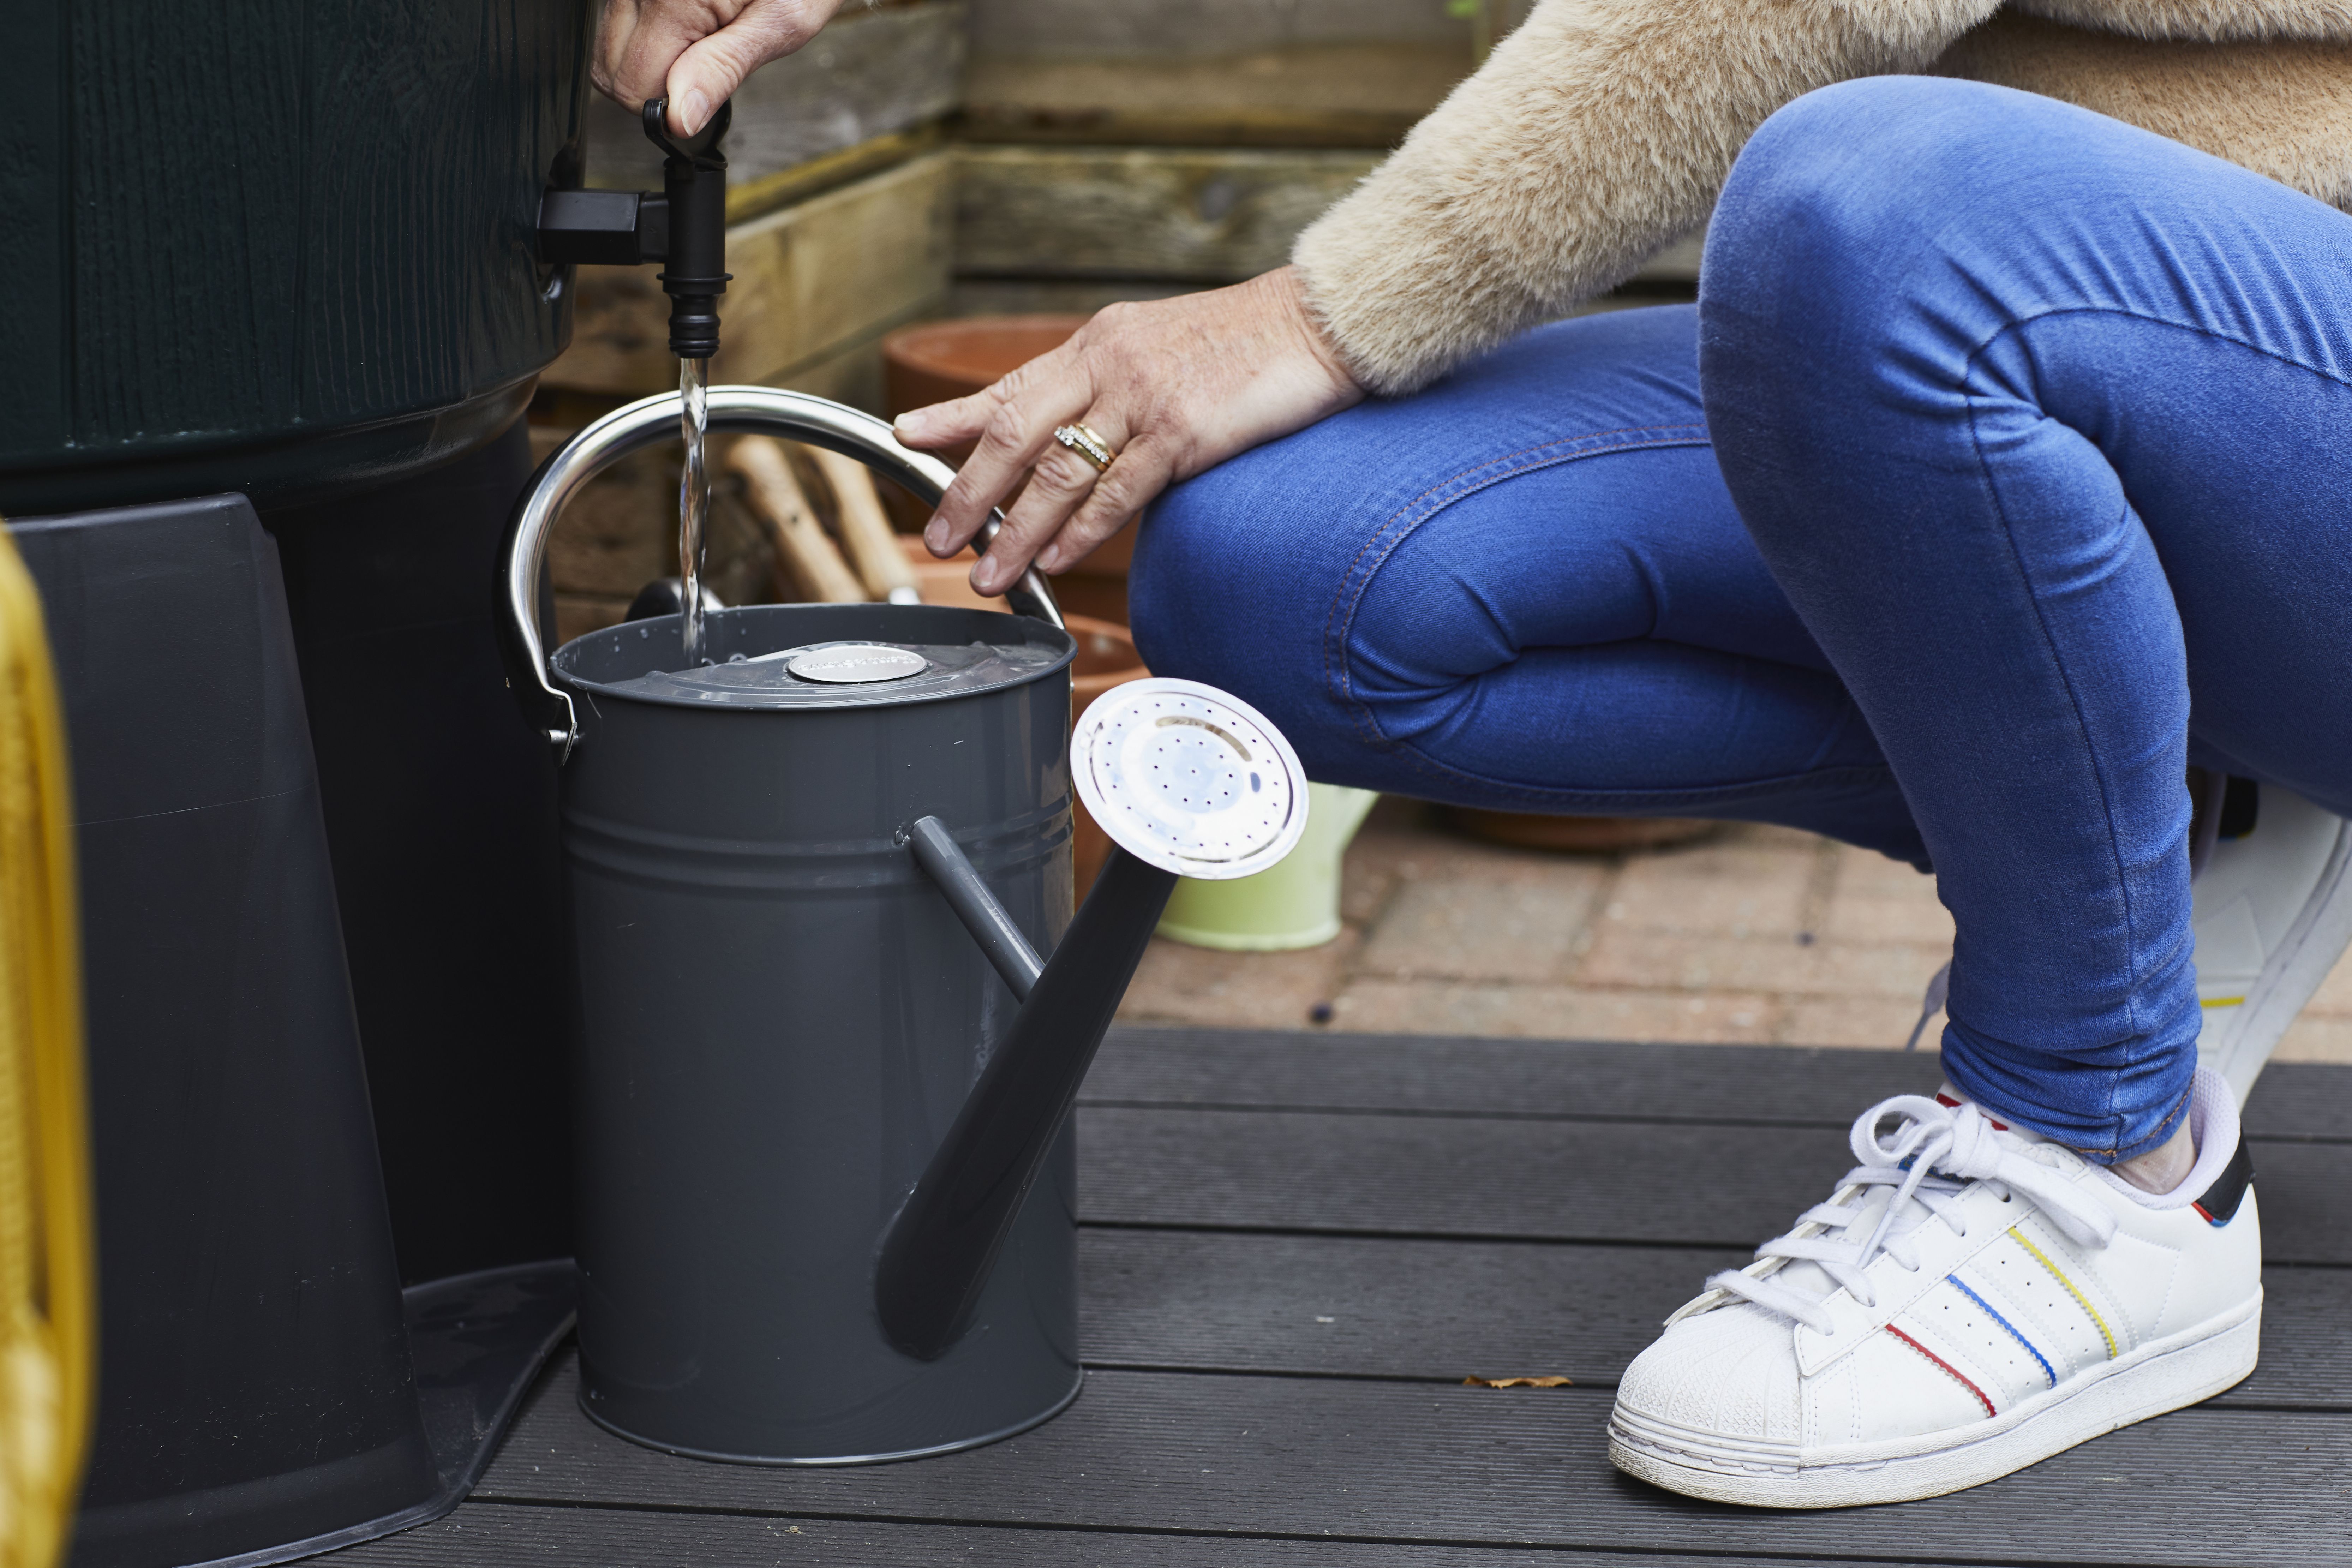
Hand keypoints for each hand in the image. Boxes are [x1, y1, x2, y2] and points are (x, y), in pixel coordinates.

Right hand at [594, 0, 847, 135]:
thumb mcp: (781, 24)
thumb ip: (724, 70)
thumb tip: (680, 117)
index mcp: (673, 0)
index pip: (632, 87)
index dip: (668, 106)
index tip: (703, 93)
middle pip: (613, 70)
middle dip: (655, 82)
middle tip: (705, 62)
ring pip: (610, 45)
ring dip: (649, 55)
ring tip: (700, 32)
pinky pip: (618, 19)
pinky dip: (646, 31)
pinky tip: (685, 19)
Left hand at [894, 267, 1364, 595]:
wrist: (1318, 323)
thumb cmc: (1247, 345)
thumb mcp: (1160, 350)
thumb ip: (1112, 389)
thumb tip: (1079, 434)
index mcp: (1098, 344)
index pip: (1012, 385)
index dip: (955, 416)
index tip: (907, 436)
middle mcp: (1108, 364)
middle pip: (1015, 433)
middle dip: (969, 490)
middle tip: (939, 538)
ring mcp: (1143, 397)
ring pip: (1058, 472)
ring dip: (1018, 532)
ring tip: (990, 575)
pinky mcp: (1182, 431)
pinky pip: (1116, 491)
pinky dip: (1080, 532)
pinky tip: (1054, 561)